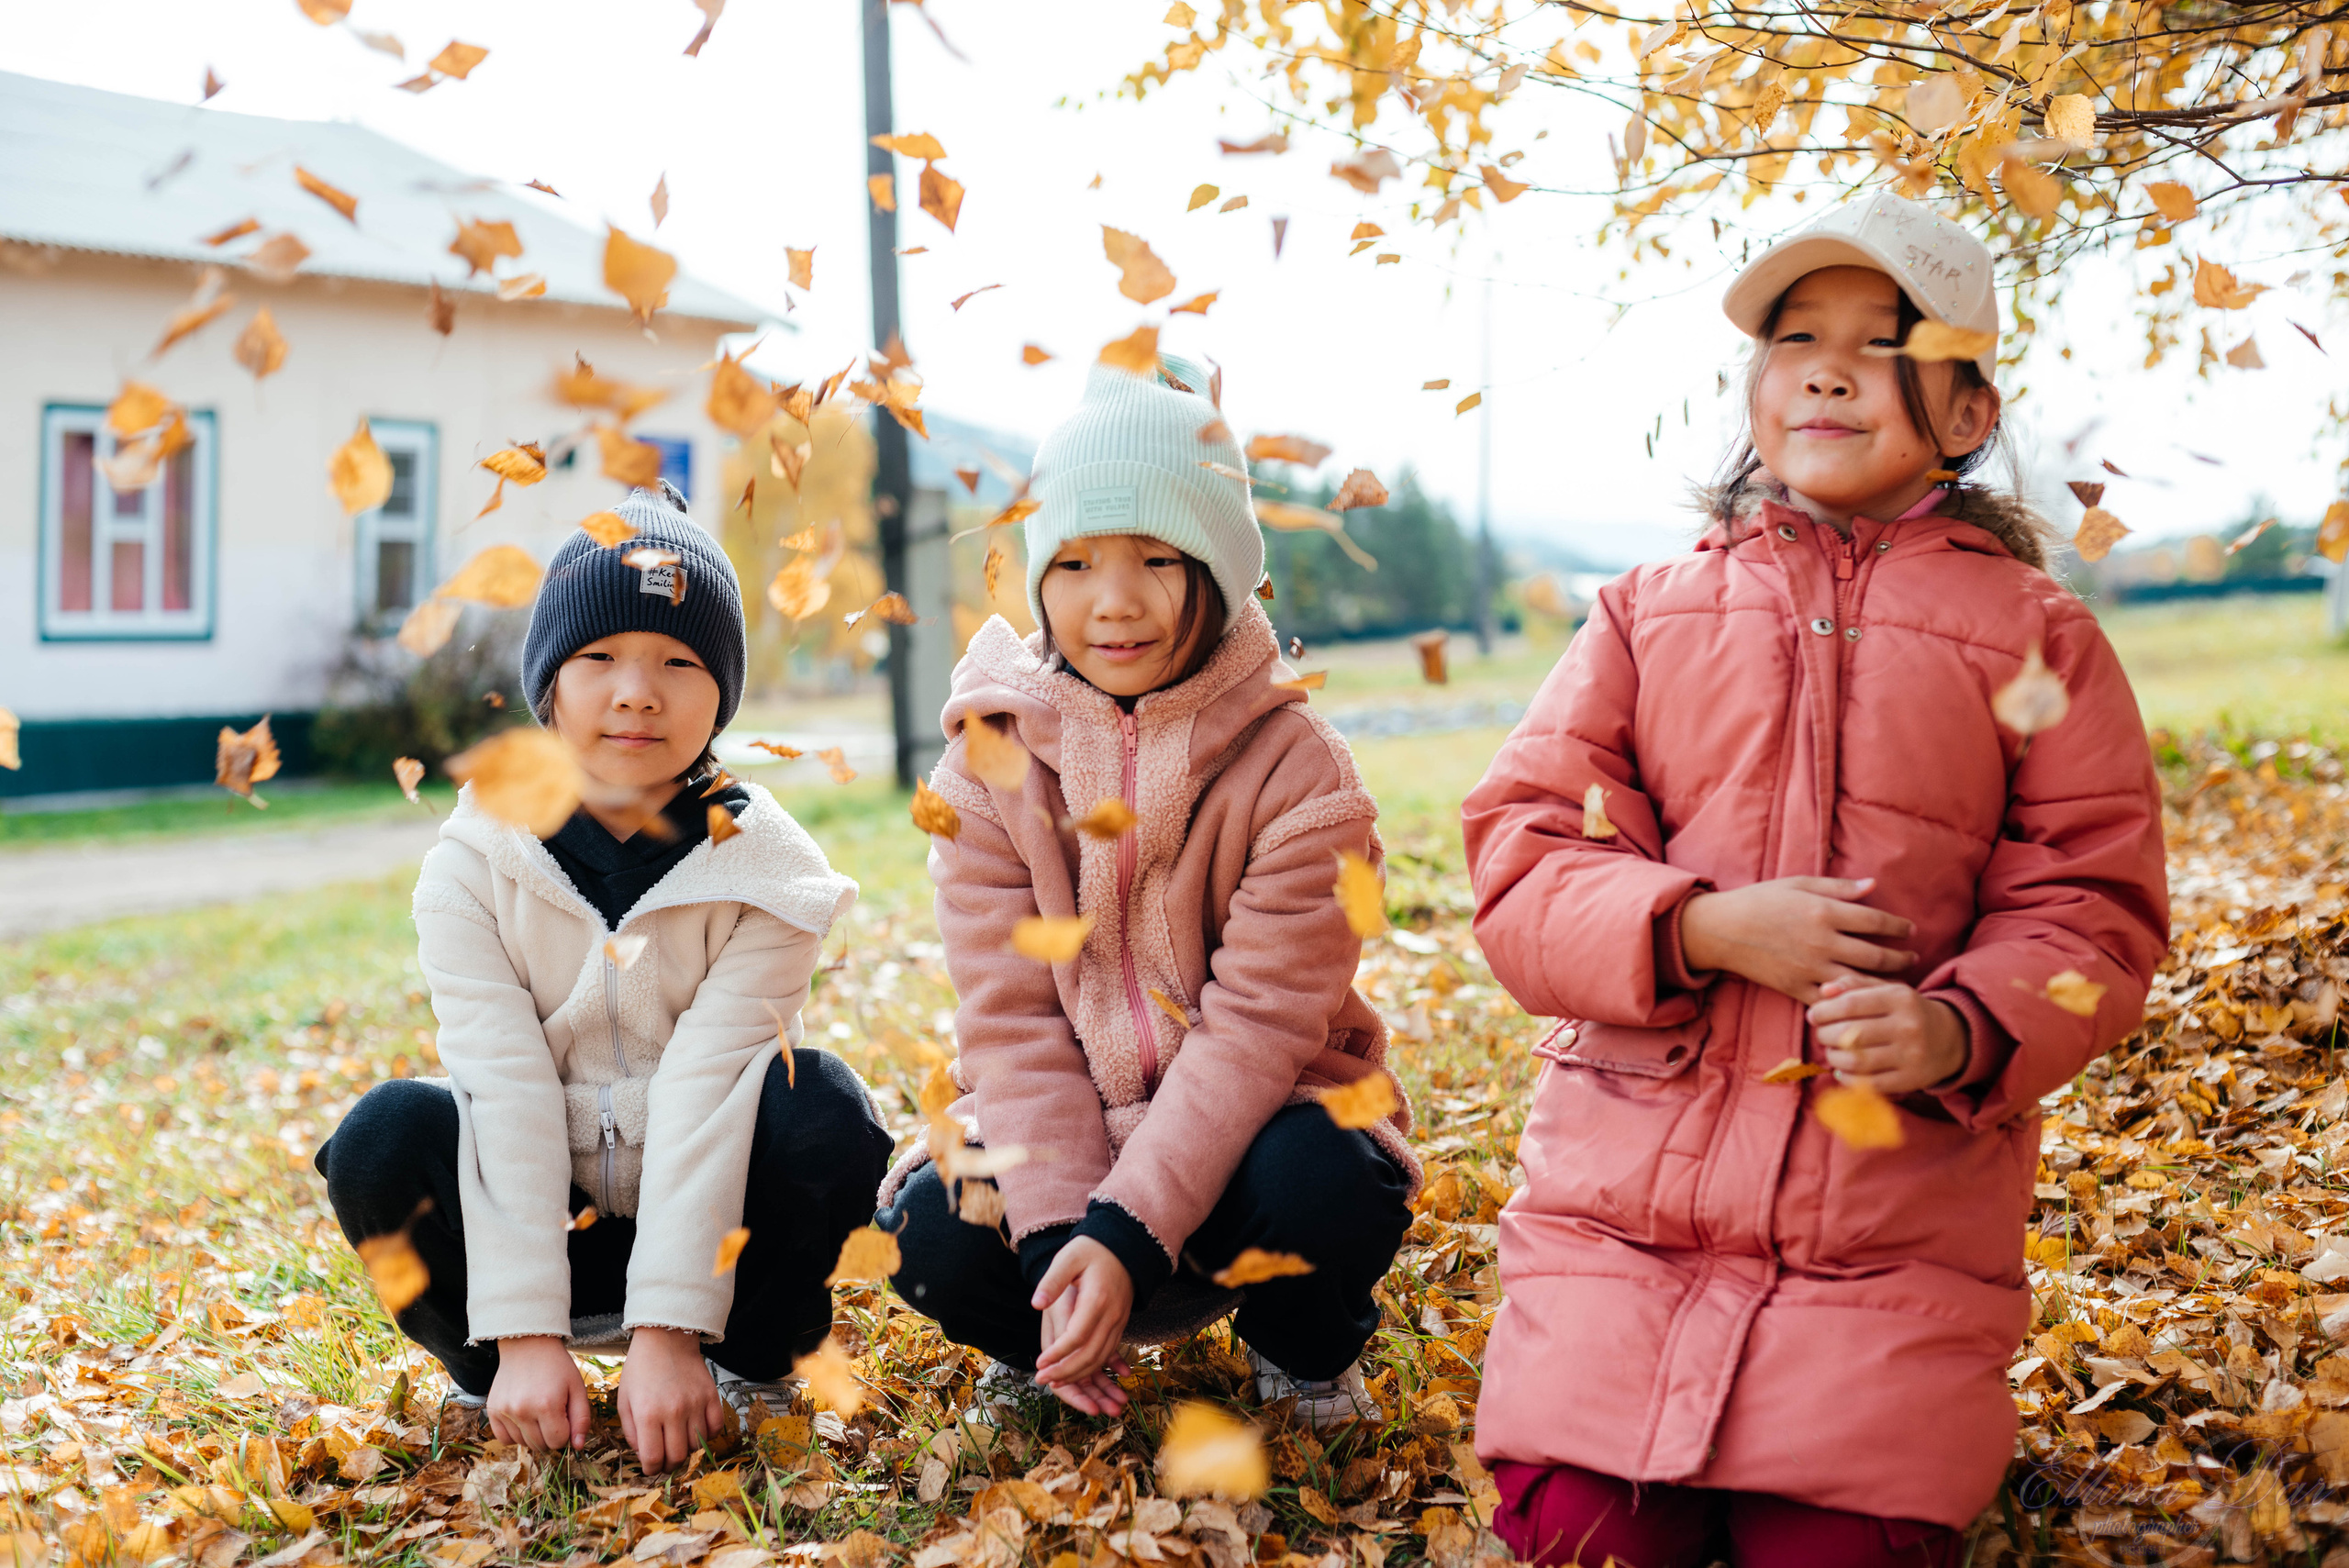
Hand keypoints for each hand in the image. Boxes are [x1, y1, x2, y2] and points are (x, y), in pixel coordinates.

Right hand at [486, 1336, 589, 1452]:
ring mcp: (505, 1411)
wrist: (528, 1345)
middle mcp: (523, 1411)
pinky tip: (522, 1419)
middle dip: (550, 1435)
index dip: (565, 1432)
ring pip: (523, 1444)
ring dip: (533, 1435)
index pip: (558, 1442)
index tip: (565, 1417)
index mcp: (547, 1405)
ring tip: (537, 1412)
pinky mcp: (492, 1410)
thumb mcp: (577, 1388)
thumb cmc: (556, 1367)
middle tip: (552, 1414)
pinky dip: (515, 1435)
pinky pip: (504, 1439)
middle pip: (540, 1445)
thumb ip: (581, 1419)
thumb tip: (578, 1447)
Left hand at [617, 1326, 724, 1473]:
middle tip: (665, 1461)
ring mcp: (695, 1403)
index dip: (651, 1470)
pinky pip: (716, 1428)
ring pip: (697, 1445)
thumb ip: (631, 1433)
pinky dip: (707, 1435)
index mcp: (648, 1414)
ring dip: (687, 1450)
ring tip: (679, 1442)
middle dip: (669, 1465)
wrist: (666, 1339)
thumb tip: (644, 1455)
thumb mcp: (624, 1401)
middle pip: (677, 1456)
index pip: (653, 1458)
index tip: (650, 1469)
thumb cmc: (641, 1369)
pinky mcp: (711, 1396)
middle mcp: (673, 1411)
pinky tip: (696, 1430)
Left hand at [1032, 1238, 1132, 1414]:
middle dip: (1066, 1372)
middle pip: (1090, 1355)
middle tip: (1042, 1379)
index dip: (1058, 1354)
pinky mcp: (1119, 1325)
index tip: (1039, 1364)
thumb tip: (1036, 1304)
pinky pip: (1107, 1353)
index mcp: (1096, 1300)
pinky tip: (1074, 1373)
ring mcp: (1118, 1322)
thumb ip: (1053, 1281)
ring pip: (1100, 1358)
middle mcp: (1111, 1316)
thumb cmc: (1091, 1250)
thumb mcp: (1068, 1258)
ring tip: (1054, 1382)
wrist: (1125, 1246)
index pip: (1077, 1337)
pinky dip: (1091, 1367)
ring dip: (1078, 1375)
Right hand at [1679, 877, 1916, 1003]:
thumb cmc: (1759, 900)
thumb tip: (1874, 885)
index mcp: (1824, 912)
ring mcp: (1810, 969)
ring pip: (1860, 981)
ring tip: (1899, 982)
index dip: (1899, 926)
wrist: (1722, 930)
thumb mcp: (1798, 884)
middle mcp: (1822, 942)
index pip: (1876, 920)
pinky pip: (1833, 1000)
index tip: (1910, 929)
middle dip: (1901, 957)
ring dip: (1885, 983)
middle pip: (1876, 954)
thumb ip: (1838, 887)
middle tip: (1913, 957)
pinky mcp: (1796, 988)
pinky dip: (1854, 1001)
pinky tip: (1866, 1000)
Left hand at [1809, 978, 1968, 1095]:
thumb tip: (1824, 990)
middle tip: (1821, 1034)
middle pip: (1850, 1034)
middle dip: (1825, 1035)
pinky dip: (1848, 1078)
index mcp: (1900, 998)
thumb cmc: (1906, 1010)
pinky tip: (1843, 1070)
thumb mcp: (1887, 989)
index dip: (1824, 1011)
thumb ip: (1854, 984)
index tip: (1813, 1015)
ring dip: (1834, 1057)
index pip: (1850, 1004)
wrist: (1950, 1037)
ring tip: (1832, 1051)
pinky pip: (1868, 1084)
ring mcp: (1911, 1055)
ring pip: (1856, 1061)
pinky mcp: (1911, 1080)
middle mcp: (1908, 1026)